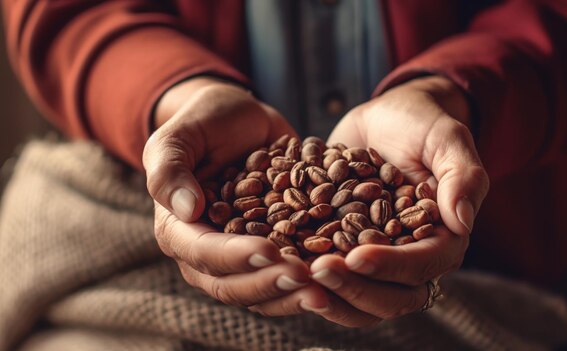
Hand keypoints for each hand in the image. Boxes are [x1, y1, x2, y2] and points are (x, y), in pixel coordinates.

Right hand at [143, 77, 326, 310]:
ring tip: (326, 291)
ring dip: (293, 295)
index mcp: (178, 231)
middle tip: (307, 278)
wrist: (240, 120)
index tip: (270, 251)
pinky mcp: (273, 251)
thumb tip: (187, 209)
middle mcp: (207, 254)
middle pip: (233, 285)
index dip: (236, 257)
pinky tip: (340, 278)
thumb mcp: (178, 136)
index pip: (204, 254)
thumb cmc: (204, 123)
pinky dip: (311, 281)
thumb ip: (170, 169)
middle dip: (270, 284)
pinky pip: (287, 277)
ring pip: (263, 292)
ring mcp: (242, 258)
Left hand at [307, 76, 488, 326]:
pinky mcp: (344, 248)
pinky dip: (305, 275)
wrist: (387, 118)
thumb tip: (462, 221)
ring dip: (328, 292)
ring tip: (294, 275)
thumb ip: (461, 175)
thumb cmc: (421, 124)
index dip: (391, 267)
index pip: (422, 266)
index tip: (356, 257)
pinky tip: (277, 264)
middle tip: (318, 270)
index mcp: (442, 238)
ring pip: (358, 297)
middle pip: (390, 297)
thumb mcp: (446, 138)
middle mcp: (410, 256)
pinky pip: (329, 275)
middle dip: (354, 288)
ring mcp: (376, 257)